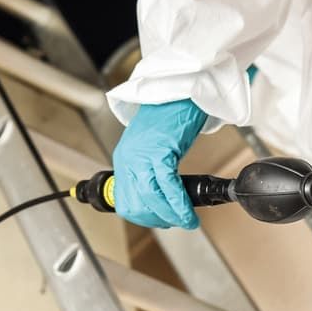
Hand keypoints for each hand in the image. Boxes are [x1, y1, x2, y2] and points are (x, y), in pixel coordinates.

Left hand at [111, 100, 207, 228]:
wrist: (177, 89)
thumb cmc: (168, 114)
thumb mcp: (149, 144)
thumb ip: (148, 167)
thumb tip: (158, 194)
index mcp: (123, 158)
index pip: (125, 201)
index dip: (143, 216)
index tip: (160, 219)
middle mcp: (128, 158)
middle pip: (136, 205)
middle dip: (157, 219)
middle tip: (175, 221)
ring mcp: (141, 155)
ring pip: (151, 199)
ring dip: (171, 216)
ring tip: (186, 220)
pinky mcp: (159, 151)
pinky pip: (167, 186)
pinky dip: (179, 204)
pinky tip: (188, 212)